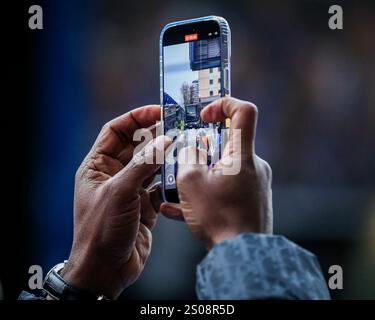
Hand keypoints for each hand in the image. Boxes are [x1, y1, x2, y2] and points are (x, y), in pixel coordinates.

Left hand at [61, 105, 169, 298]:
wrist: (106, 269)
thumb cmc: (101, 230)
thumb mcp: (120, 192)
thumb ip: (144, 165)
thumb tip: (164, 140)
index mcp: (97, 166)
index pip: (115, 132)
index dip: (135, 118)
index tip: (157, 111)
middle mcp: (113, 175)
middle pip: (136, 145)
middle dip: (155, 135)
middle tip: (177, 127)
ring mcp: (130, 189)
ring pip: (150, 164)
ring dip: (165, 156)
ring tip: (183, 146)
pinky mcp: (144, 205)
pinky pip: (159, 185)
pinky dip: (170, 179)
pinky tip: (181, 173)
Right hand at [161, 97, 272, 247]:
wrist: (241, 255)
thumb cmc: (217, 217)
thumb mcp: (190, 182)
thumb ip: (188, 156)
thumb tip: (193, 146)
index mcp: (242, 156)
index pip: (244, 112)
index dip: (224, 104)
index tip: (205, 116)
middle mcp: (254, 166)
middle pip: (228, 143)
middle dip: (202, 149)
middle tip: (183, 162)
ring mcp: (256, 183)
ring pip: (224, 168)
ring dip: (201, 175)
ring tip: (177, 193)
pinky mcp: (253, 198)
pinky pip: (228, 186)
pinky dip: (209, 191)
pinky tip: (182, 209)